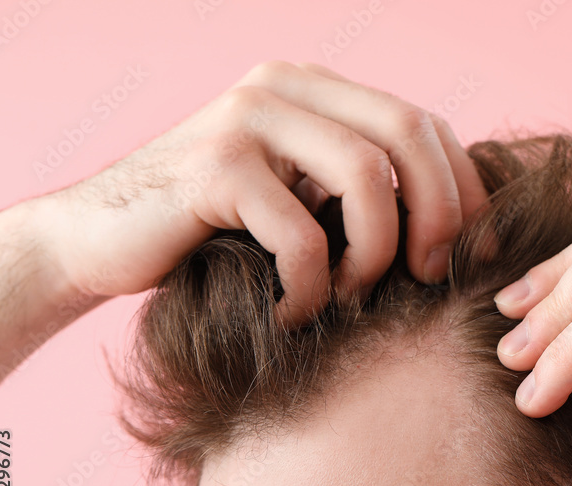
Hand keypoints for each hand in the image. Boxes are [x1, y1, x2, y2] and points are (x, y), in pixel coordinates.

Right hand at [36, 61, 486, 324]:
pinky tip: (289, 314)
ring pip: (365, 177)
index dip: (463, 190)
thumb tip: (462, 234)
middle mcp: (286, 86)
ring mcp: (248, 119)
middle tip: (429, 279)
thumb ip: (363, 193)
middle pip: (408, 133)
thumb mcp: (301, 201)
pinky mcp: (215, 166)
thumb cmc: (216, 236)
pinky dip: (310, 290)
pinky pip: (302, 235)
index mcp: (316, 90)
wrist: (100, 242)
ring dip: (373, 256)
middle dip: (439, 215)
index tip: (471, 255)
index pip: (424, 123)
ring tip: (348, 298)